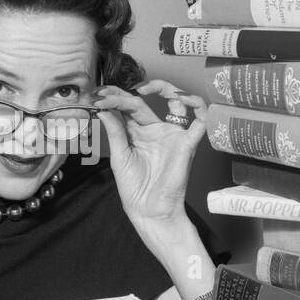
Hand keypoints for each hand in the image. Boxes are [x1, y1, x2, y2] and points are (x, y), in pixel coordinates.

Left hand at [94, 79, 206, 228]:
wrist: (148, 210)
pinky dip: (196, 105)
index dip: (114, 98)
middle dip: (124, 93)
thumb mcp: (119, 156)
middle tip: (107, 92)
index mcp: (138, 133)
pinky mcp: (187, 143)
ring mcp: (172, 135)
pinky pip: (199, 120)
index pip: (127, 108)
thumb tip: (103, 108)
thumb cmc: (135, 188)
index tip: (99, 94)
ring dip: (164, 88)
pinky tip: (180, 98)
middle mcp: (156, 130)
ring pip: (175, 101)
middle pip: (144, 102)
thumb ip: (114, 131)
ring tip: (143, 88)